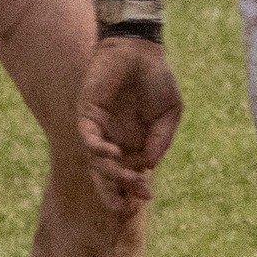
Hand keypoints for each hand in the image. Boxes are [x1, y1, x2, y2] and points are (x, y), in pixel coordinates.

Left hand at [77, 36, 182, 209]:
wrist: (139, 49)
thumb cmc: (156, 78)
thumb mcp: (169, 113)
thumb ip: (162, 139)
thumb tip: (150, 165)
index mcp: (134, 143)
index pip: (129, 175)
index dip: (135, 189)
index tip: (147, 196)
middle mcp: (115, 141)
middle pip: (108, 177)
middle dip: (116, 194)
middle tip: (129, 206)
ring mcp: (100, 129)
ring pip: (98, 163)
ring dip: (112, 174)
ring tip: (129, 178)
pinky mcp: (88, 115)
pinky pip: (88, 140)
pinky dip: (98, 150)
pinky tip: (113, 153)